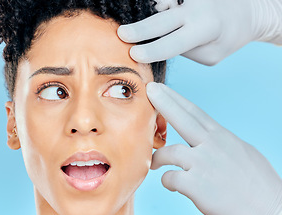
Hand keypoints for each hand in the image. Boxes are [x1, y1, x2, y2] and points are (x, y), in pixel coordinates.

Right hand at [118, 0, 281, 64]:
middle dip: (140, 29)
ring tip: (133, 24)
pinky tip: (149, 14)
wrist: (247, 10)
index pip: (173, 42)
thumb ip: (185, 51)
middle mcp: (196, 8)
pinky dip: (156, 8)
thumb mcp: (210, 55)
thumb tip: (158, 44)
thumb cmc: (226, 38)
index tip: (135, 55)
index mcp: (205, 28)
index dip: (153, 50)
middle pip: (161, 20)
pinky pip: (165, 1)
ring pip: (160, 5)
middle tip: (122, 35)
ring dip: (147, 14)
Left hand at [146, 82, 281, 214]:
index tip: (161, 88)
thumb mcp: (242, 152)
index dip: (175, 98)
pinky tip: (172, 186)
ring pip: (169, 152)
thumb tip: (205, 137)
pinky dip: (167, 181)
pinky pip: (170, 178)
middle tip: (149, 90)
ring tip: (155, 164)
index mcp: (222, 137)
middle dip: (163, 102)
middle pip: (182, 118)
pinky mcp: (196, 186)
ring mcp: (203, 164)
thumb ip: (219, 142)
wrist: (272, 213)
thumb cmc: (258, 185)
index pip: (195, 112)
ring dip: (158, 158)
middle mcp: (212, 146)